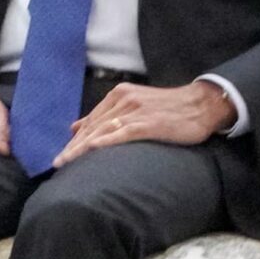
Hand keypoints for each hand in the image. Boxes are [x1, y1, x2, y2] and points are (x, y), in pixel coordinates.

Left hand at [52, 80, 232, 167]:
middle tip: (57, 162)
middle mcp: (123, 100)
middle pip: (92, 126)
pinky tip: (91, 150)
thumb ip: (107, 115)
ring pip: (102, 130)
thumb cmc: (169, 109)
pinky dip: (104, 141)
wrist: (202, 104)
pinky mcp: (148, 122)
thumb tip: (76, 127)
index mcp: (119, 95)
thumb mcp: (134, 106)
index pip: (91, 120)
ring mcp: (136, 111)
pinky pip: (122, 133)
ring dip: (82, 147)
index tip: (62, 154)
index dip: (75, 139)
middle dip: (73, 146)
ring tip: (67, 162)